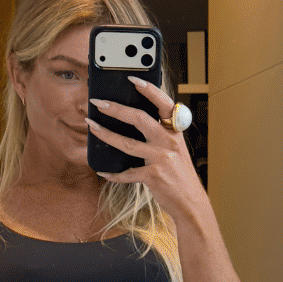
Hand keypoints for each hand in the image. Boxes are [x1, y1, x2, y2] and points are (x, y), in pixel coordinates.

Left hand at [86, 76, 203, 223]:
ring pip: (127, 143)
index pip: (163, 104)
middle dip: (116, 109)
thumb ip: (161, 135)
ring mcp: (160, 159)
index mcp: (175, 131)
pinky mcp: (152, 177)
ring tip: (92, 126)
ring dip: (106, 134)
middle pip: (139, 119)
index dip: (149, 90)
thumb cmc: (180, 175)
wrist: (190, 202)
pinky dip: (113, 173)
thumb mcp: (176, 149)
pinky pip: (126, 173)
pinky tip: (103, 171)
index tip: (133, 79)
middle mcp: (168, 142)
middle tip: (98, 103)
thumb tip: (136, 121)